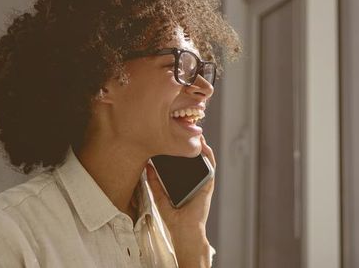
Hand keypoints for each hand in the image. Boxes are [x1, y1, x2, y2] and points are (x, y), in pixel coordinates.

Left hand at [144, 135, 214, 266]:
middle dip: (191, 143)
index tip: (171, 135)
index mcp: (185, 183)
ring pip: (204, 158)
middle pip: (193, 158)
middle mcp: (195, 180)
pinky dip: (208, 155)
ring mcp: (203, 182)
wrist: (184, 230)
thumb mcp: (160, 197)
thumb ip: (155, 182)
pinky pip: (210, 167)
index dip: (179, 148)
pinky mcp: (208, 185)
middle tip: (184, 128)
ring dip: (201, 145)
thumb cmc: (174, 218)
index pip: (182, 162)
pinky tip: (203, 145)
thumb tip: (148, 167)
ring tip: (195, 132)